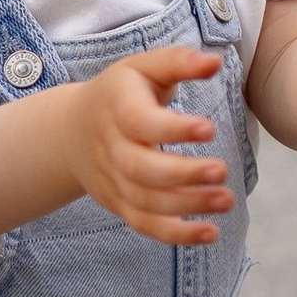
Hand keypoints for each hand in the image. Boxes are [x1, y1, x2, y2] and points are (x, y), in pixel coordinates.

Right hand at [61, 45, 234, 247]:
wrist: (70, 132)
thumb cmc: (120, 93)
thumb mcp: (142, 67)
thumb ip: (178, 63)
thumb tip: (215, 62)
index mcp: (117, 108)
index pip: (140, 122)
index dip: (172, 129)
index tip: (208, 129)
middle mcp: (111, 148)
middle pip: (140, 169)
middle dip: (181, 174)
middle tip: (222, 171)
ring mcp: (113, 181)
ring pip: (145, 201)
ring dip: (187, 205)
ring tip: (226, 200)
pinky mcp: (120, 205)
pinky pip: (145, 225)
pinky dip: (176, 234)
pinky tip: (209, 233)